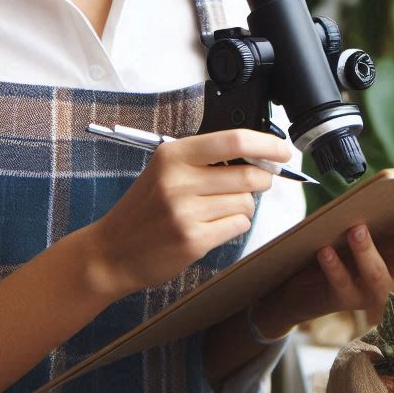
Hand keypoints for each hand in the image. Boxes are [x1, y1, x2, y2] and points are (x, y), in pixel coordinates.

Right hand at [83, 129, 292, 300]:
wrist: (111, 252)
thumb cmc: (145, 209)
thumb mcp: (166, 170)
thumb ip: (206, 160)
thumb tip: (258, 157)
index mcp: (174, 155)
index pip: (233, 140)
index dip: (266, 144)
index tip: (283, 151)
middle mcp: (178, 180)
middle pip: (248, 175)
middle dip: (262, 180)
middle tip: (255, 184)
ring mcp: (185, 212)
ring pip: (246, 203)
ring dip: (243, 207)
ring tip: (218, 211)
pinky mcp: (193, 239)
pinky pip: (238, 225)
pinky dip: (234, 225)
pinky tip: (213, 227)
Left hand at [254, 195, 393, 334]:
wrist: (311, 288)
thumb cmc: (352, 254)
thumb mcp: (378, 236)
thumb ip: (392, 220)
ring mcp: (372, 295)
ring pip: (376, 276)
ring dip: (367, 252)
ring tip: (357, 229)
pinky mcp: (343, 300)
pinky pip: (340, 284)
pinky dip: (333, 266)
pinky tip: (326, 250)